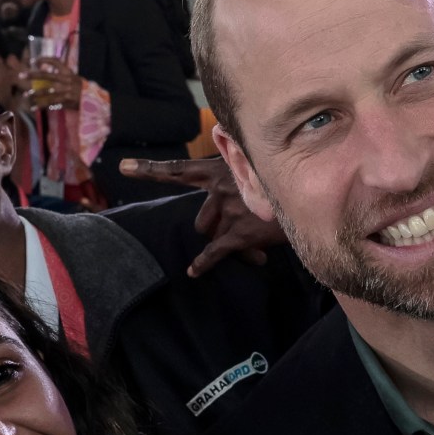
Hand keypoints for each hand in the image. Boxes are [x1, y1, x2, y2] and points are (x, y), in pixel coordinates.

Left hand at [18, 64, 84, 112]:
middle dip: (32, 75)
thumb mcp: (74, 78)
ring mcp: (65, 90)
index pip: (55, 61)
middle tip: (21, 75)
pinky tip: (33, 107)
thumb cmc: (81, 89)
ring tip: (26, 95)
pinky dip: (40, 105)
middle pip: (46, 75)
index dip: (44, 60)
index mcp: (68, 72)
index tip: (34, 61)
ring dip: (35, 93)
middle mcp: (66, 80)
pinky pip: (50, 103)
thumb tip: (46, 73)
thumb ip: (62, 75)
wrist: (92, 100)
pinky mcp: (65, 100)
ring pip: (46, 91)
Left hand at [119, 157, 287, 276]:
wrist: (311, 194)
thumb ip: (241, 172)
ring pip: (211, 234)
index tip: (123, 167)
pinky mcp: (240, 233)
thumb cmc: (287, 178)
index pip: (178, 169)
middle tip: (242, 228)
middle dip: (216, 226)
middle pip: (201, 217)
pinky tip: (193, 272)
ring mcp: (229, 210)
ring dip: (226, 240)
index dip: (149, 169)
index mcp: (221, 167)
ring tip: (253, 244)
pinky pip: (214, 252)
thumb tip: (232, 191)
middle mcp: (221, 187)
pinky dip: (203, 264)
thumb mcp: (261, 162)